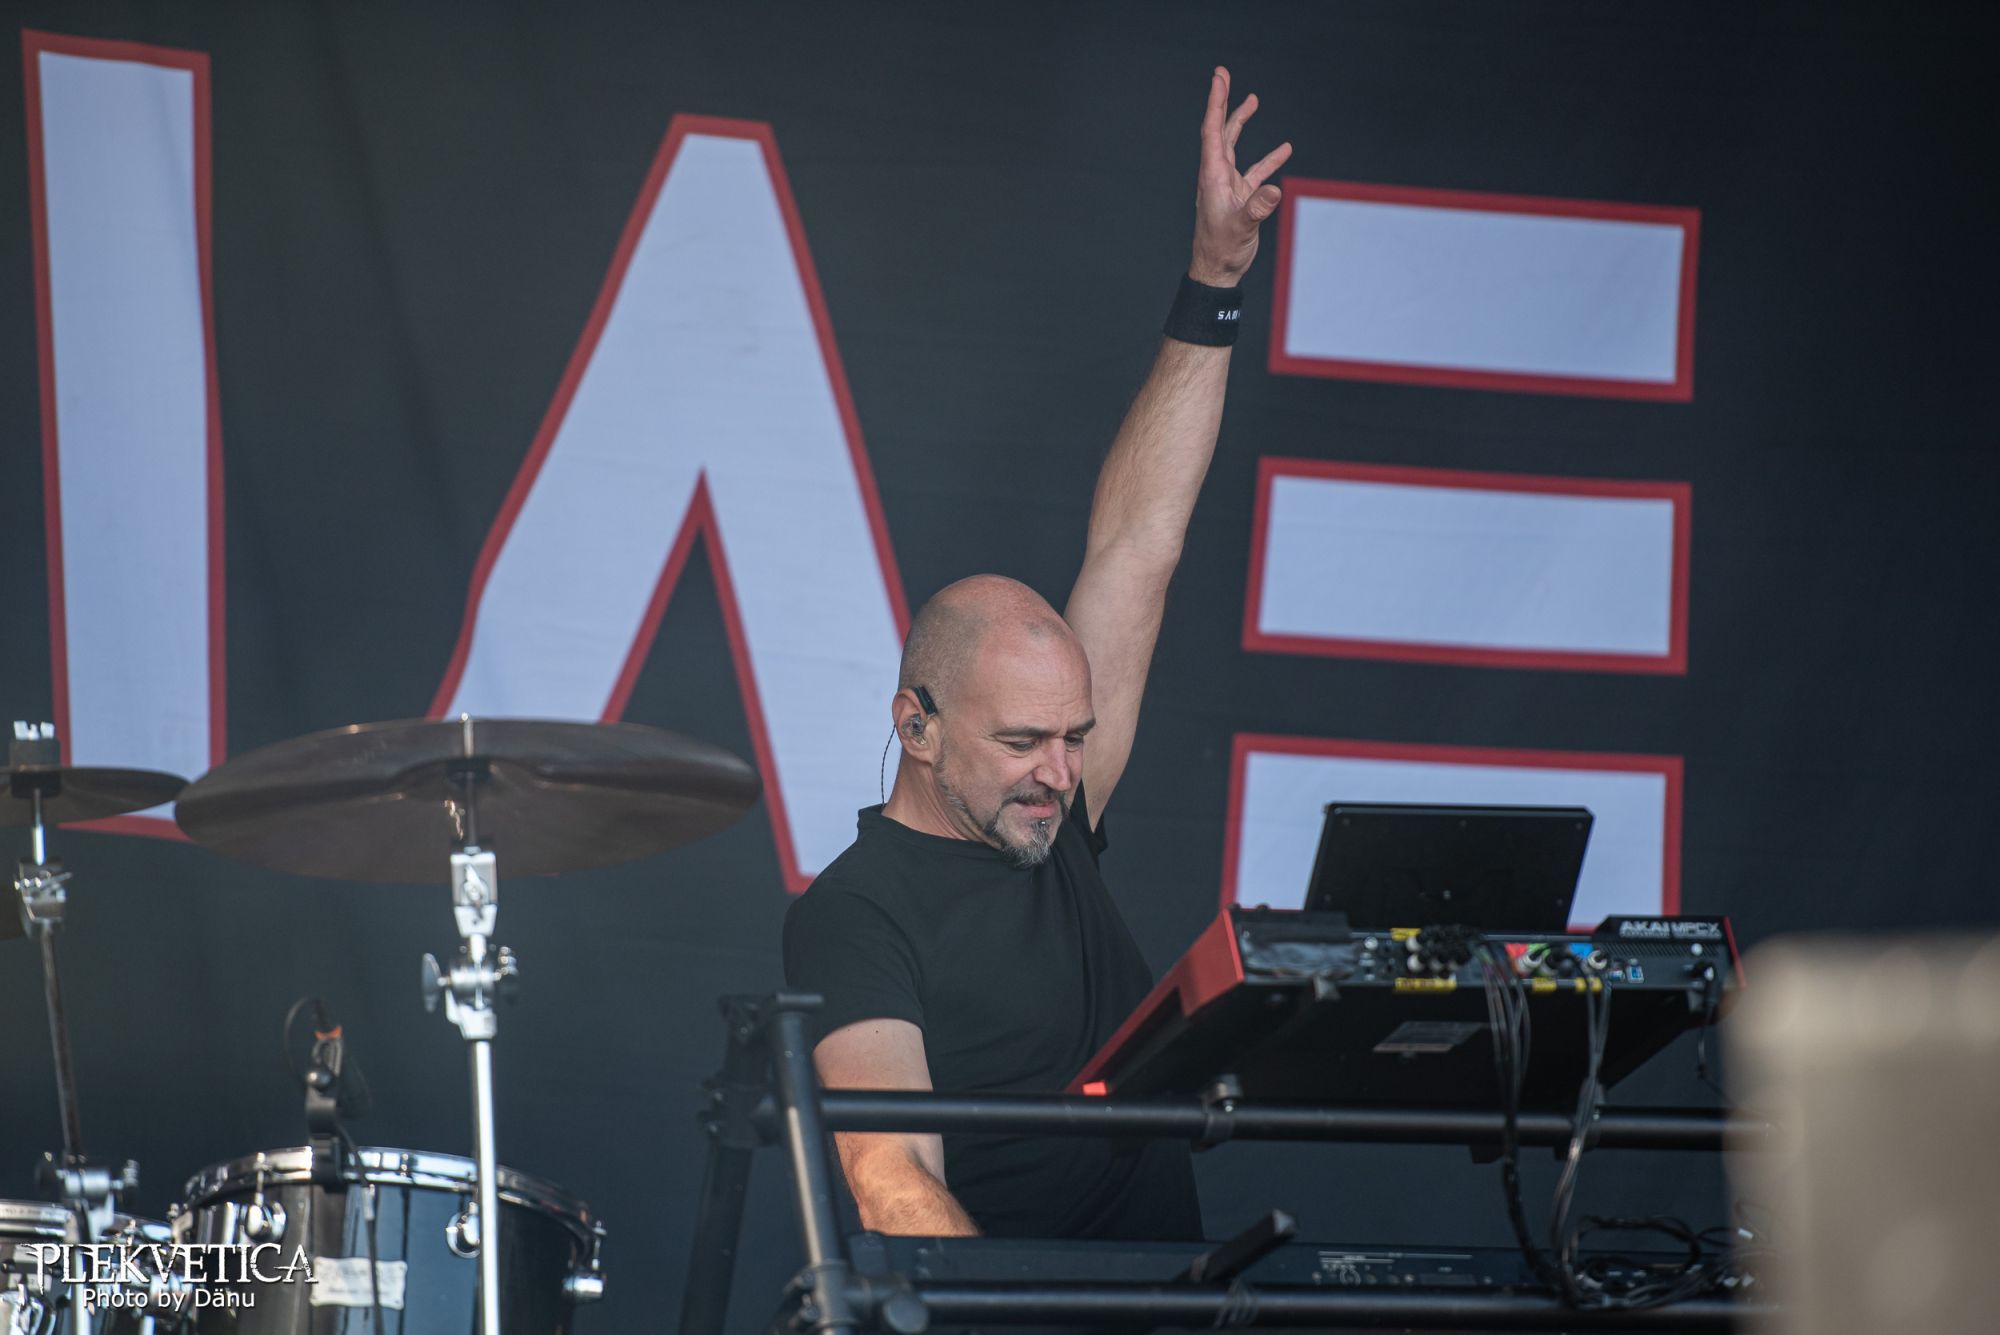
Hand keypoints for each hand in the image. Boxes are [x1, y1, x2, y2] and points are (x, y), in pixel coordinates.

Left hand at [1190, 66, 1291, 287]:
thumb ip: (1256, 209)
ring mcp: (1229, 185)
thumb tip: (1272, 190)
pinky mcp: (1241, 198)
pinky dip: (1268, 160)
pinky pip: (1255, 172)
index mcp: (1213, 176)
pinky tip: (1284, 150)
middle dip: (1223, 103)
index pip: (1213, 131)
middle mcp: (1218, 176)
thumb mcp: (1240, 228)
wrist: (1217, 271)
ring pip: (1235, 146)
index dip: (1216, 102)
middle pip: (1220, 131)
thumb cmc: (1221, 250)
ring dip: (1242, 123)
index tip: (1219, 78)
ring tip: (1253, 100)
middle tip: (1225, 75)